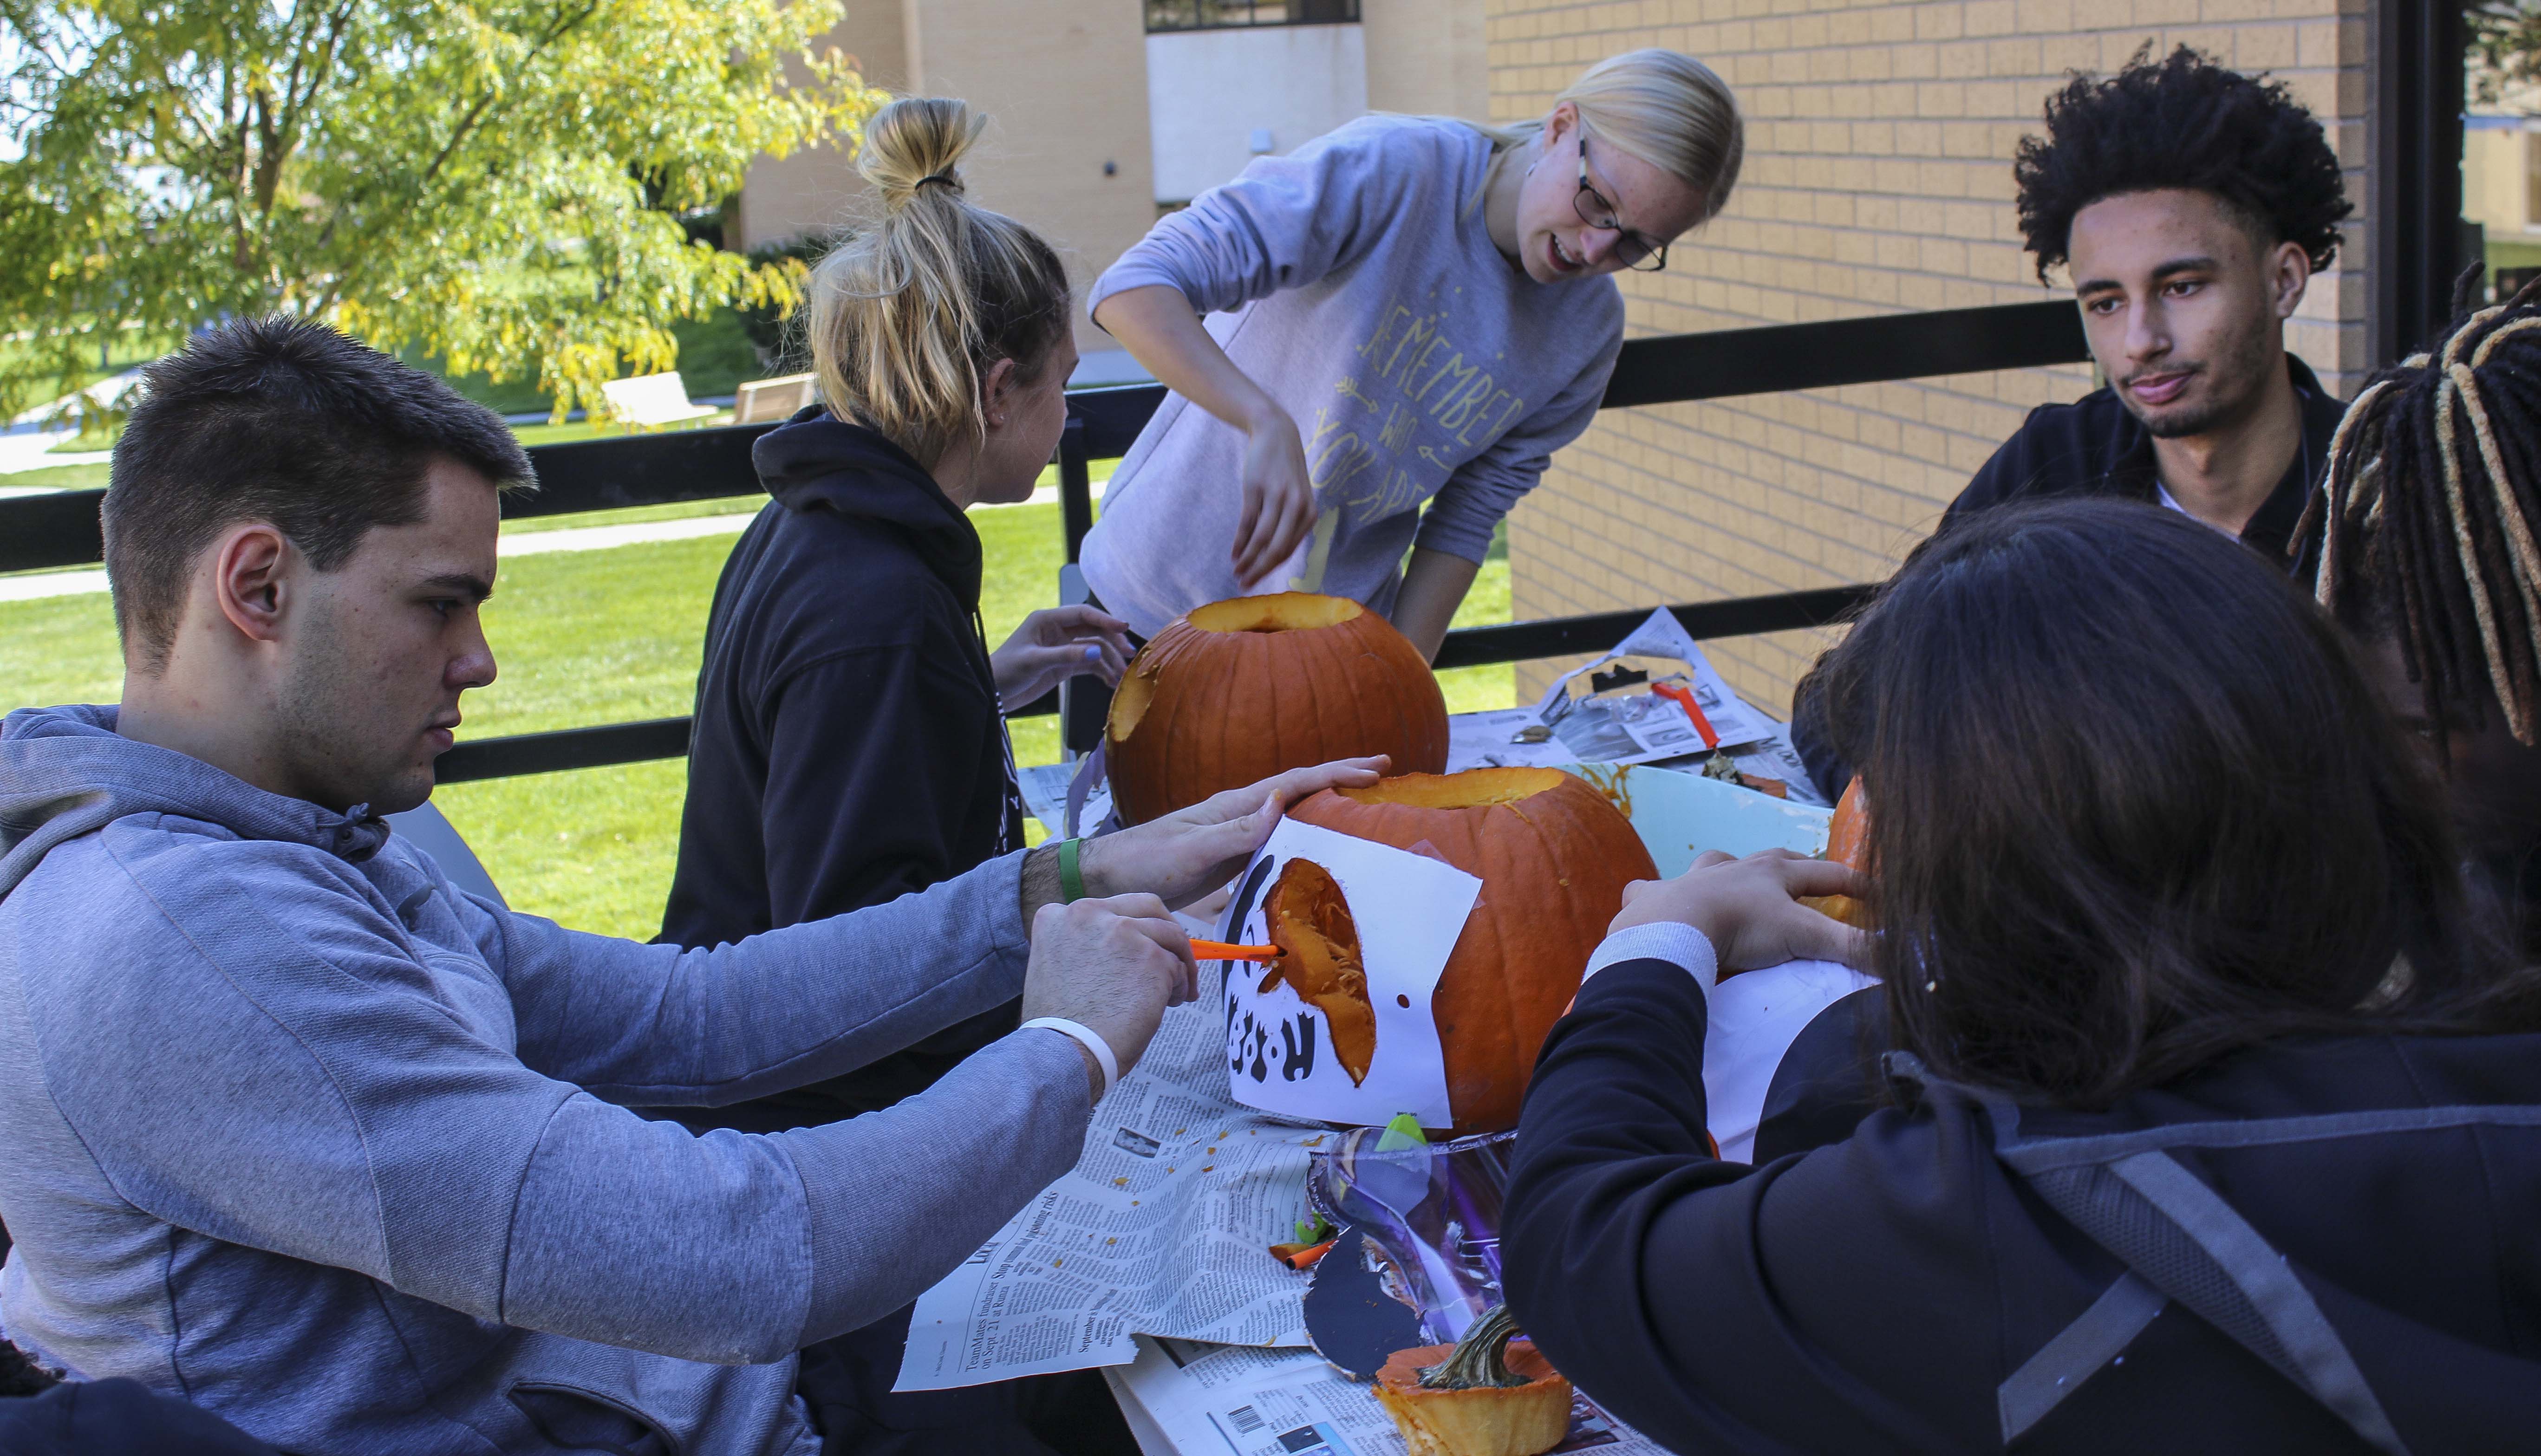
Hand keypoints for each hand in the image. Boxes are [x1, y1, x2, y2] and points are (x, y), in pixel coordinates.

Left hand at [993, 605, 1132, 706]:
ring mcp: (1062, 648)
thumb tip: (1097, 653)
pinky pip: (1089, 664)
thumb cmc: (1006, 671)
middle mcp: (1057, 631)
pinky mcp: (1064, 665)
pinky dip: (1101, 671)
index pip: (1083, 614)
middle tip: (1129, 655)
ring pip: (1094, 649)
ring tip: (1121, 675)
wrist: (993, 693)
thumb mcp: (1035, 662)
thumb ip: (1066, 656)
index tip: (1124, 628)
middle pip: (1093, 630)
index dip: (1105, 619)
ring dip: (1109, 660)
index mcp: (1047, 620)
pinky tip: (1110, 681)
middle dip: (1112, 641)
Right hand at [1021, 895, 1198, 1094]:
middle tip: (1176, 956)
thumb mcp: (1055, 968)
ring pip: (1170, 934)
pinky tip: (1171, 1004)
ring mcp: (1122, 931)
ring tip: (1176, 992)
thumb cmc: (1059, 1026)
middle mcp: (1088, 913)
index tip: (1136, 951)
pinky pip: (1178, 966)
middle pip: (1147, 907)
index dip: (1130, 930)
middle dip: (1166, 932)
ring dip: (1178, 962)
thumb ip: (1083, 947)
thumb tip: (1121, 953)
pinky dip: (1181, 986)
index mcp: (1057, 916)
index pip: (1108, 909)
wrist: (1065, 1052)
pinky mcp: (1151, 956)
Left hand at [1080, 757, 1387, 908]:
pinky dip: (1305, 830)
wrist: (1109, 876)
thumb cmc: (1146, 862)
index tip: (1374, 769)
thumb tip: (1282, 801)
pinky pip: (1278, 836)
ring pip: (1292, 810)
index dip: (1335, 773)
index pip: (1295, 782)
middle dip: (1339, 776)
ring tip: (1363, 799)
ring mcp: (1235, 832)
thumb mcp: (1193, 850)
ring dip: (1327, 801)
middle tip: (1381, 770)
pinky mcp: (1230, 855)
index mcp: (1234, 805)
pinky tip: (1318, 838)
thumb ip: (1237, 830)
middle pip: (1299, 788)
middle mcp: (1240, 812)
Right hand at [1232, 411, 1318, 587]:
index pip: (1288, 551)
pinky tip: (1234, 554)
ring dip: (1247, 559)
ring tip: (1236, 572)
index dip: (1270, 570)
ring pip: (1261, 538)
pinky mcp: (1257, 488)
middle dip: (1259, 571)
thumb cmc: (1285, 472)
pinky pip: (1247, 522)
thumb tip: (1271, 557)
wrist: (1276, 434)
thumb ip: (1289, 525)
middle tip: (1243, 586)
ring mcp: (1277, 497)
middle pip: (1276, 549)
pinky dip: (1240, 541)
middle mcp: (1297, 506)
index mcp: (1309, 513)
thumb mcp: (1296, 497)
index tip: (1256, 583)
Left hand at [1609, 849, 1871, 977]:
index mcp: (1772, 874)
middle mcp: (1733, 869)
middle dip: (1790, 866)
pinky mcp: (1653, 900)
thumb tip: (1903, 957)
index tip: (1879, 893)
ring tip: (1729, 878)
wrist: (1675, 928)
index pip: (1826, 873)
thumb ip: (1851, 949)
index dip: (1856, 883)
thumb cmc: (1742, 927)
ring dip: (1724, 870)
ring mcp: (1690, 881)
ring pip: (1712, 865)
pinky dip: (1653, 893)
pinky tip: (1650, 896)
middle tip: (1800, 874)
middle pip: (1770, 860)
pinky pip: (1649, 889)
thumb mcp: (1804, 936)